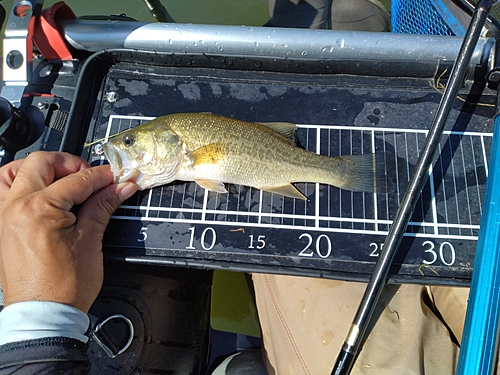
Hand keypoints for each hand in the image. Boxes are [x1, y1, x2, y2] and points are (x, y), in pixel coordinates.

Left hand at [0, 151, 137, 312]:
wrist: (44, 315)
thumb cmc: (63, 287)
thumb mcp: (90, 241)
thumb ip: (103, 206)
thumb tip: (118, 188)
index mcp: (38, 209)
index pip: (76, 180)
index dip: (101, 177)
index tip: (114, 178)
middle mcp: (14, 207)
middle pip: (40, 163)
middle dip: (69, 164)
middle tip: (90, 177)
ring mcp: (3, 216)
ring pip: (13, 172)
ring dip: (39, 170)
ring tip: (62, 181)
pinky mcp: (2, 227)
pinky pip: (4, 192)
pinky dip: (23, 185)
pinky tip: (43, 196)